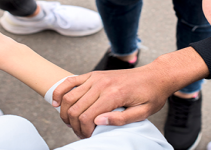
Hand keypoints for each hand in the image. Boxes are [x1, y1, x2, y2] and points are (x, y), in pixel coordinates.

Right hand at [51, 48, 208, 137]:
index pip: (87, 117)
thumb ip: (120, 119)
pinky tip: (55, 102)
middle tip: (82, 133)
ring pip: (69, 96)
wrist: (154, 76)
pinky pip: (70, 81)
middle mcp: (101, 84)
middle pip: (74, 108)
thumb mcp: (143, 113)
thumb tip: (98, 121)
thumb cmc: (150, 95)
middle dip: (73, 125)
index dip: (84, 131)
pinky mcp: (93, 74)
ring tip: (71, 122)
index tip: (90, 136)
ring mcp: (96, 77)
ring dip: (65, 112)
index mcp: (113, 95)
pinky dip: (60, 91)